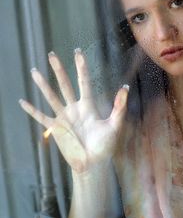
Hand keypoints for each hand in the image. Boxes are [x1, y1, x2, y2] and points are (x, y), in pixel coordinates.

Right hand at [19, 50, 128, 172]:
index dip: (81, 68)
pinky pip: (41, 117)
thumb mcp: (114, 126)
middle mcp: (74, 108)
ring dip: (43, 85)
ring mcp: (63, 117)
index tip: (78, 53)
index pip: (84, 82)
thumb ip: (119, 107)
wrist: (93, 164)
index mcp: (88, 106)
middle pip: (64, 84)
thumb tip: (125, 88)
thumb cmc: (105, 146)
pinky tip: (22, 102)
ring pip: (51, 96)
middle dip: (58, 69)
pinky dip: (32, 110)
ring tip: (35, 71)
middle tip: (52, 54)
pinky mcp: (55, 128)